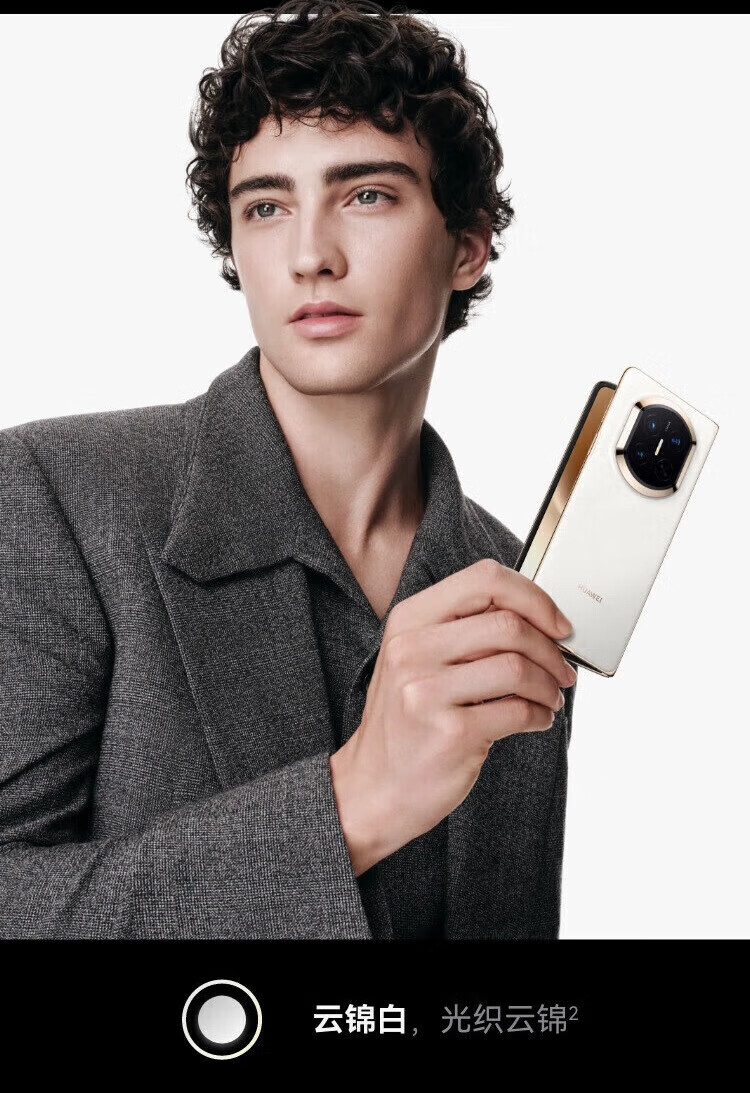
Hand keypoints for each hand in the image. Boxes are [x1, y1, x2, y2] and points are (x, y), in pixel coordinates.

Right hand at [329, 557, 577, 875]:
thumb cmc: (409, 720)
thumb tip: (539, 618)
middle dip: (550, 649)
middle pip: (508, 624)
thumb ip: (465, 630)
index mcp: (409, 620)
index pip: (484, 579)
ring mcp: (427, 691)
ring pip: (518, 667)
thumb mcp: (418, 659)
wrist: (375, 786)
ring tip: (549, 698)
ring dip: (548, 685)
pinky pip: (518, 711)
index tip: (557, 623)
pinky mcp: (451, 733)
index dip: (533, 597)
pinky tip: (536, 720)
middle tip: (561, 669)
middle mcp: (412, 650)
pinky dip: (540, 715)